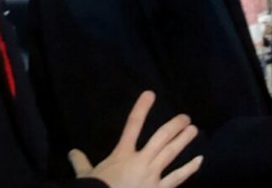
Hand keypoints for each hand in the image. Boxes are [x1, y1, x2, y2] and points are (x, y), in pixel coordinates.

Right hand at [69, 91, 202, 187]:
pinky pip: (177, 179)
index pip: (133, 124)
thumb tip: (72, 152)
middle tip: (185, 117)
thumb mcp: (87, 176)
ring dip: (184, 141)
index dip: (142, 108)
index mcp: (122, 154)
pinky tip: (199, 161)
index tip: (150, 93)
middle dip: (174, 125)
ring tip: (194, 130)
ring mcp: (152, 176)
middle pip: (161, 138)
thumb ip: (81, 163)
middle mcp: (141, 161)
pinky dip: (189, 169)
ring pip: (171, 154)